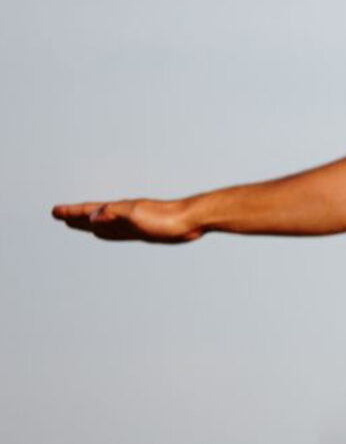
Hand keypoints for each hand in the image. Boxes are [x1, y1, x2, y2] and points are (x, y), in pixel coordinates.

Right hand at [52, 198, 200, 242]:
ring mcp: (132, 223)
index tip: (55, 211)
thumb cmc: (166, 217)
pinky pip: (116, 232)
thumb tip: (92, 217)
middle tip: (58, 215)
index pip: (89, 210)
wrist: (191, 220)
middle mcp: (122, 215)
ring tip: (74, 224)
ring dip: (87, 224)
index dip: (71, 212)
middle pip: (92, 216)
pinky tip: (102, 233)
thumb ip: (114, 214)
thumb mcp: (136, 215)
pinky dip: (105, 232)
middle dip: (74, 216)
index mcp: (118, 209)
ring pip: (102, 224)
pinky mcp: (142, 231)